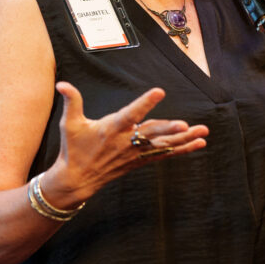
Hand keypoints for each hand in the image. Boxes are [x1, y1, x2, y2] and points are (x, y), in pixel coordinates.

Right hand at [42, 81, 208, 204]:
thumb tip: (61, 83)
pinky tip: (198, 144)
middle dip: (169, 129)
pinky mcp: (140, 161)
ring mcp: (135, 153)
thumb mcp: (69, 124)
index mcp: (111, 128)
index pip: (131, 114)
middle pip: (151, 133)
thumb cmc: (73, 149)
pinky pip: (165, 154)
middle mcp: (127, 141)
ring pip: (163, 144)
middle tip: (186, 125)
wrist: (77, 179)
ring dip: (184, 139)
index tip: (159, 92)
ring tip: (203, 133)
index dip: (145, 103)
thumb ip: (71, 101)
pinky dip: (182, 149)